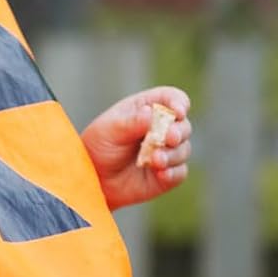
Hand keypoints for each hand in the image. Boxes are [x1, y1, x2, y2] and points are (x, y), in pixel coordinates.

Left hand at [81, 87, 191, 209]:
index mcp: (148, 108)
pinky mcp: (167, 174)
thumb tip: (150, 113)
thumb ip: (131, 122)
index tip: (178, 112)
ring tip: (155, 161)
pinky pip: (179, 172)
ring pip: (183, 149)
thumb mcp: (109, 130)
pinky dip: (172, 173)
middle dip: (178, 132)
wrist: (93, 178)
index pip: (172, 98)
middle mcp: (162, 128)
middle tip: (170, 138)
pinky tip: (161, 174)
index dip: (179, 103)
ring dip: (172, 154)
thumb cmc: (99, 146)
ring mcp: (166, 151)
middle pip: (183, 125)